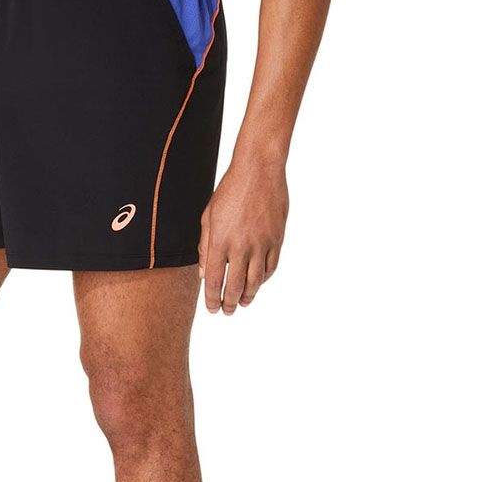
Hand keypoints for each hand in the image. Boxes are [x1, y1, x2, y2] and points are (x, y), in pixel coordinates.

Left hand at [198, 159, 288, 314]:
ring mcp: (261, 243)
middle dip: (229, 303)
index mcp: (220, 241)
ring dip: (248, 296)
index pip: (215, 281)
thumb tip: (205, 274)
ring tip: (242, 303)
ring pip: (255, 281)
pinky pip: (271, 267)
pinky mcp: (277, 239)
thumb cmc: (229, 191)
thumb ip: (206, 247)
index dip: (212, 299)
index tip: (212, 309)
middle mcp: (241, 246)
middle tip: (227, 311)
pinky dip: (264, 279)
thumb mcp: (209, 217)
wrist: (259, 170)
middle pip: (235, 286)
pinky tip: (257, 283)